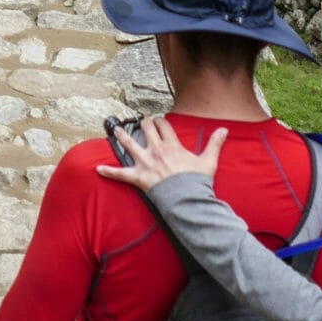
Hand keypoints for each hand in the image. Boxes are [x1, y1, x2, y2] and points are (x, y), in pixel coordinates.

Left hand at [96, 114, 228, 190]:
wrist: (187, 200)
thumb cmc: (197, 182)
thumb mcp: (208, 161)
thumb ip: (214, 143)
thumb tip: (224, 130)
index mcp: (172, 145)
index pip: (163, 126)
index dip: (160, 121)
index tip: (158, 120)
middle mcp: (157, 150)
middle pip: (146, 130)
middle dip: (144, 125)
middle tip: (142, 123)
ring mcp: (146, 163)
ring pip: (130, 144)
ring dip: (122, 136)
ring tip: (115, 130)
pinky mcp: (138, 177)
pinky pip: (120, 174)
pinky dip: (109, 172)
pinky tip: (98, 169)